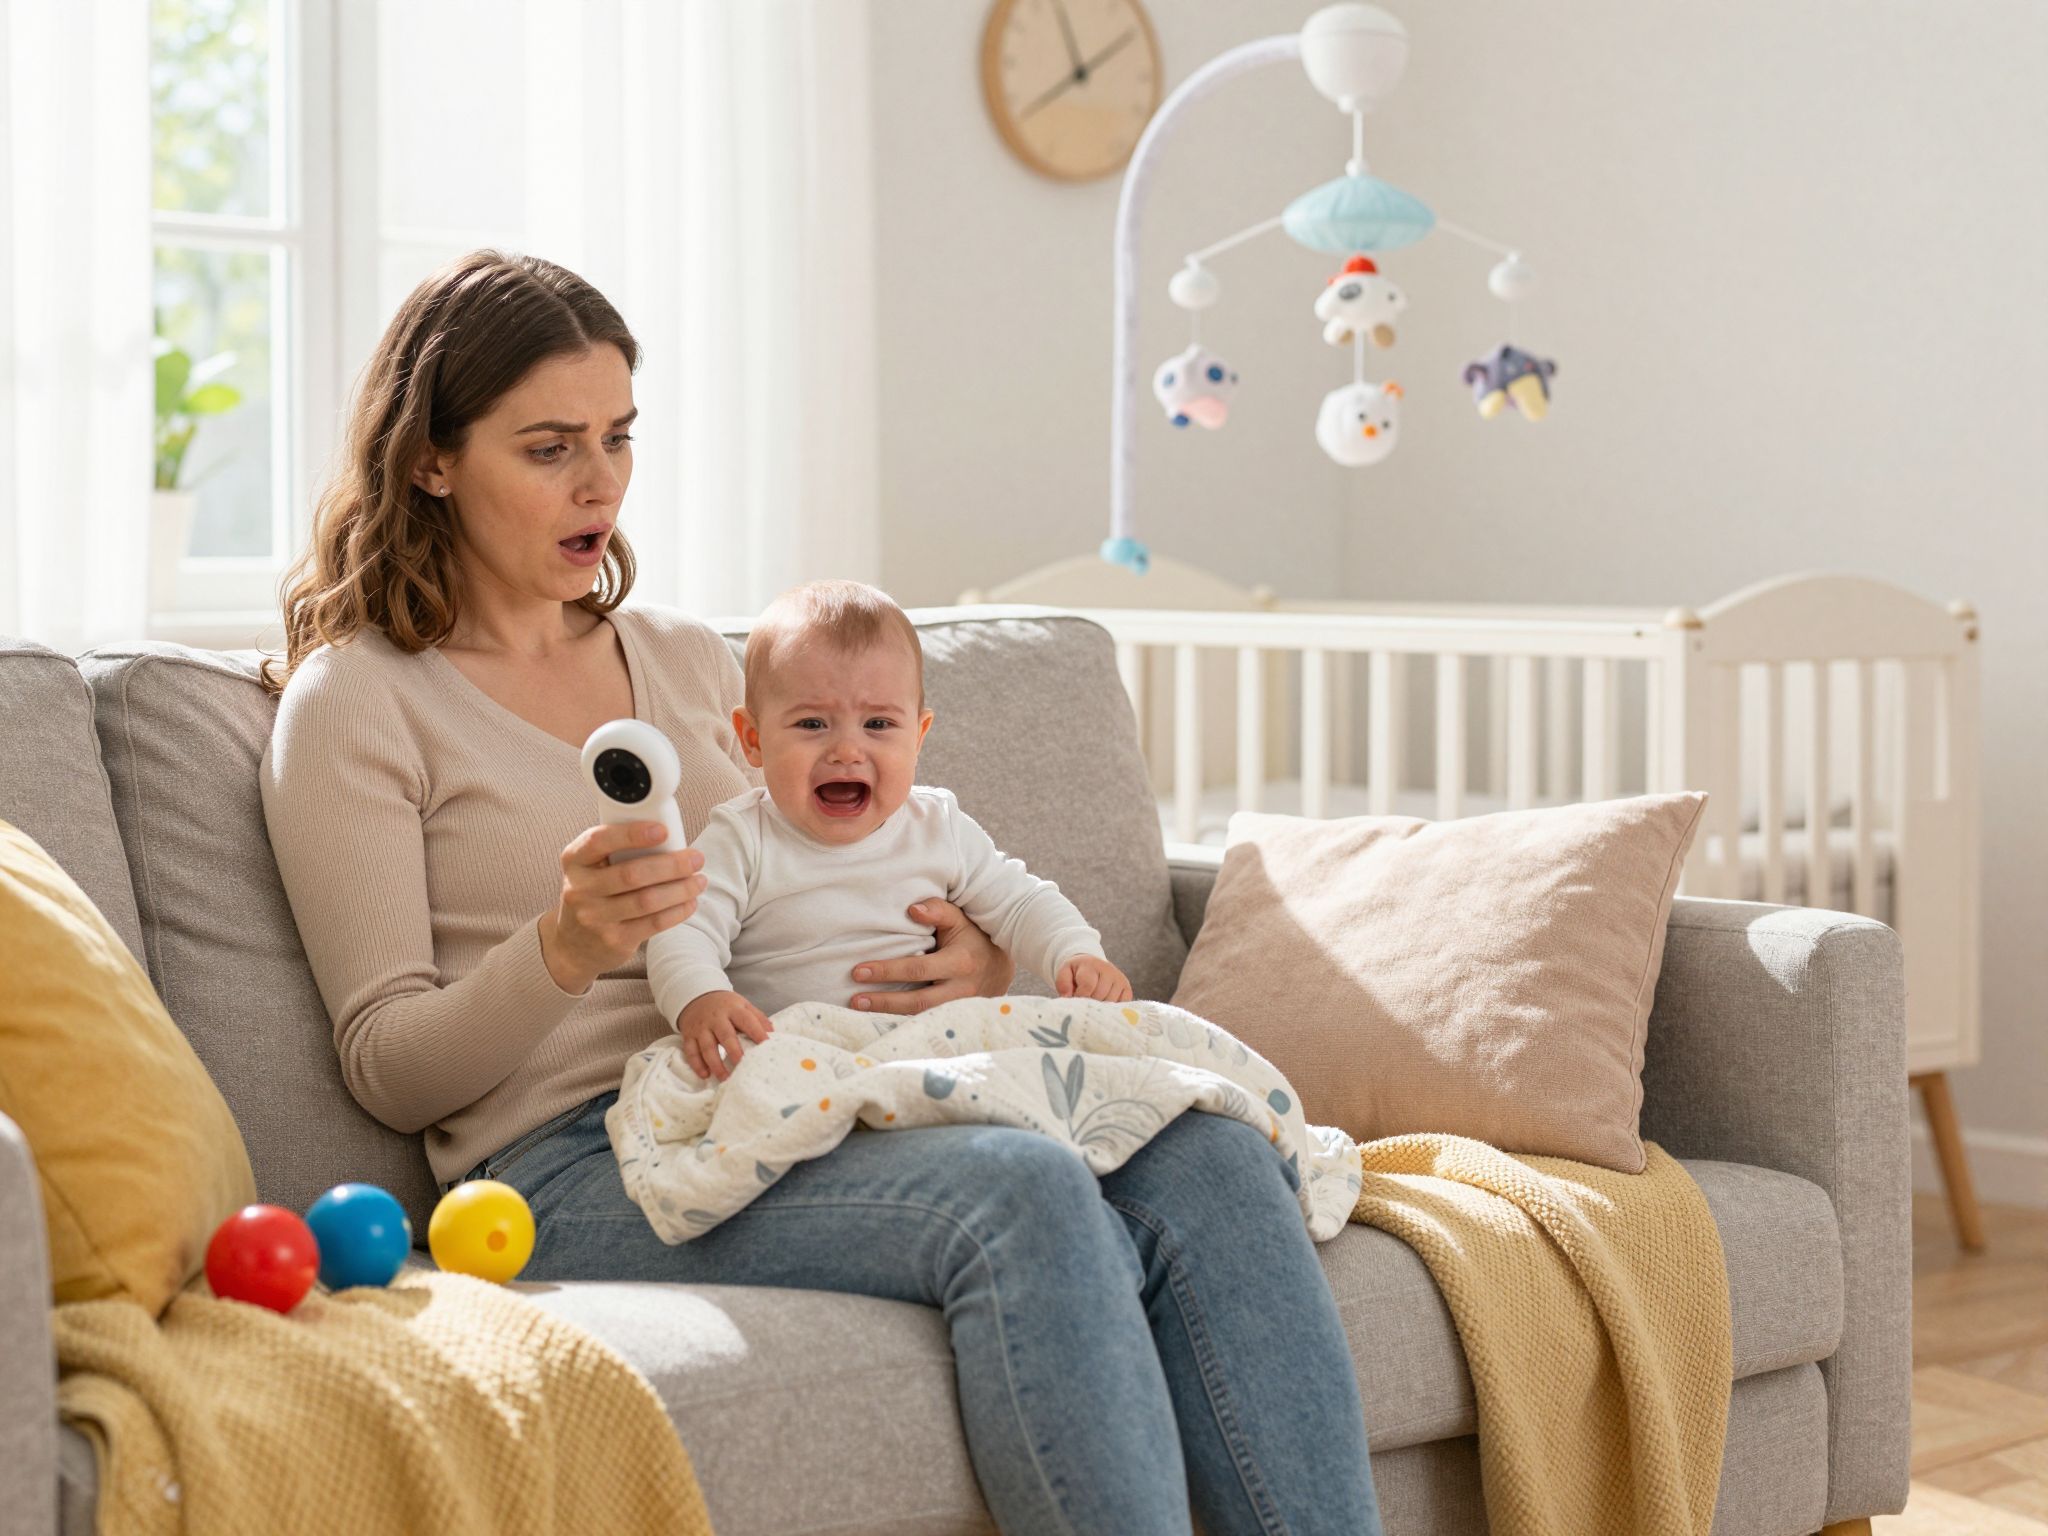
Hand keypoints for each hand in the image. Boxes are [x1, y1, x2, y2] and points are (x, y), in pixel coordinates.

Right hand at [538, 821, 706, 994]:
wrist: (573, 944)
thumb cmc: (594, 893)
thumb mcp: (592, 868)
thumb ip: (617, 852)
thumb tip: (669, 839)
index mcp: (574, 860)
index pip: (599, 840)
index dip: (632, 834)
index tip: (662, 830)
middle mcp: (579, 889)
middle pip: (632, 874)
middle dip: (671, 865)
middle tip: (696, 858)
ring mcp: (595, 918)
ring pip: (647, 900)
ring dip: (681, 889)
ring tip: (699, 880)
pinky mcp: (614, 941)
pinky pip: (653, 923)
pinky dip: (677, 911)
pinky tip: (690, 902)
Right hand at [676, 991, 774, 1083]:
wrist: (696, 995)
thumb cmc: (725, 1005)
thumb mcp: (743, 1005)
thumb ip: (758, 1018)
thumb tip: (773, 1033)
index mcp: (733, 1009)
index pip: (747, 1021)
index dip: (757, 1033)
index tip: (766, 1046)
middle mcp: (716, 1018)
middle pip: (725, 1036)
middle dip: (734, 1052)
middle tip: (743, 1066)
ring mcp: (701, 1027)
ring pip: (707, 1047)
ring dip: (716, 1064)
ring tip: (725, 1078)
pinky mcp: (689, 1035)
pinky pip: (691, 1051)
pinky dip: (697, 1064)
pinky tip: (705, 1074)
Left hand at [849, 898, 1014, 1015]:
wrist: (1001, 969)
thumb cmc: (975, 938)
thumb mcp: (961, 920)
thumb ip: (938, 911)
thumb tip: (912, 909)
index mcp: (960, 963)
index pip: (918, 969)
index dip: (887, 971)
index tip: (858, 970)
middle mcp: (960, 990)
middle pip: (917, 1002)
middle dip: (883, 1001)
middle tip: (854, 999)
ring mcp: (958, 1009)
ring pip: (921, 1017)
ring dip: (888, 1014)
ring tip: (860, 1008)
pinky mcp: (954, 1019)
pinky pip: (926, 1021)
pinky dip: (901, 1020)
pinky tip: (879, 1017)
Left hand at [1057, 955, 1133, 1002]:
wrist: (1091, 965)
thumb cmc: (1076, 973)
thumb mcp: (1065, 973)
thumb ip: (1063, 984)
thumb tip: (1068, 997)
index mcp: (1091, 965)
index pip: (1088, 986)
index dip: (1080, 996)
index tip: (1075, 998)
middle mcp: (1108, 970)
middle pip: (1100, 995)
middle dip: (1089, 1002)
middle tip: (1084, 1001)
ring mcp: (1119, 979)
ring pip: (1110, 1002)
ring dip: (1100, 1006)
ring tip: (1093, 1001)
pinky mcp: (1127, 988)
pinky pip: (1122, 1004)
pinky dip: (1112, 1008)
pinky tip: (1104, 1004)